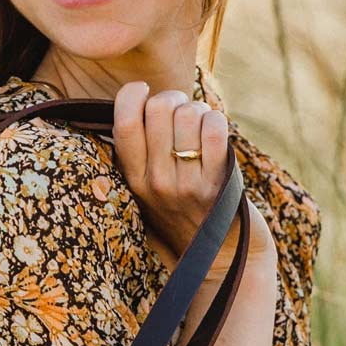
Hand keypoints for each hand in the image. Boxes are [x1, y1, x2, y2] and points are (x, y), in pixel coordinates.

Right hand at [112, 79, 275, 276]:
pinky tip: (215, 132)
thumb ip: (139, 152)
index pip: (124, 122)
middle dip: (173, 99)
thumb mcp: (148, 189)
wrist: (221, 254)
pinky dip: (217, 121)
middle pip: (159, 107)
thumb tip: (138, 98)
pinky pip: (215, 129)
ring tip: (200, 126)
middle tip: (179, 113)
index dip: (132, 94)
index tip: (142, 91)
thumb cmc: (184, 211)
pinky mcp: (217, 183)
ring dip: (198, 111)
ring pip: (189, 113)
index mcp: (132, 179)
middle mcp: (156, 182)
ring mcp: (186, 184)